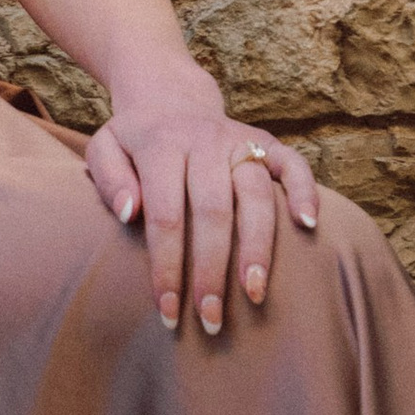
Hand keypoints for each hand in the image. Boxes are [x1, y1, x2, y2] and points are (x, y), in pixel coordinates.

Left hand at [84, 66, 319, 337]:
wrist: (169, 95)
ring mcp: (239, 140)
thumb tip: (129, 213)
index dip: (167, 266)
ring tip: (255, 295)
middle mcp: (204, 141)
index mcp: (161, 145)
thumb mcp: (104, 149)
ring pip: (256, 194)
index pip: (165, 214)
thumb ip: (108, 179)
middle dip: (212, 270)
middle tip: (211, 320)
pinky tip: (309, 226)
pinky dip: (305, 191)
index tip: (168, 311)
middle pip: (213, 211)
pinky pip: (293, 163)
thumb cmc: (135, 140)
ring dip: (258, 248)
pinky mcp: (267, 141)